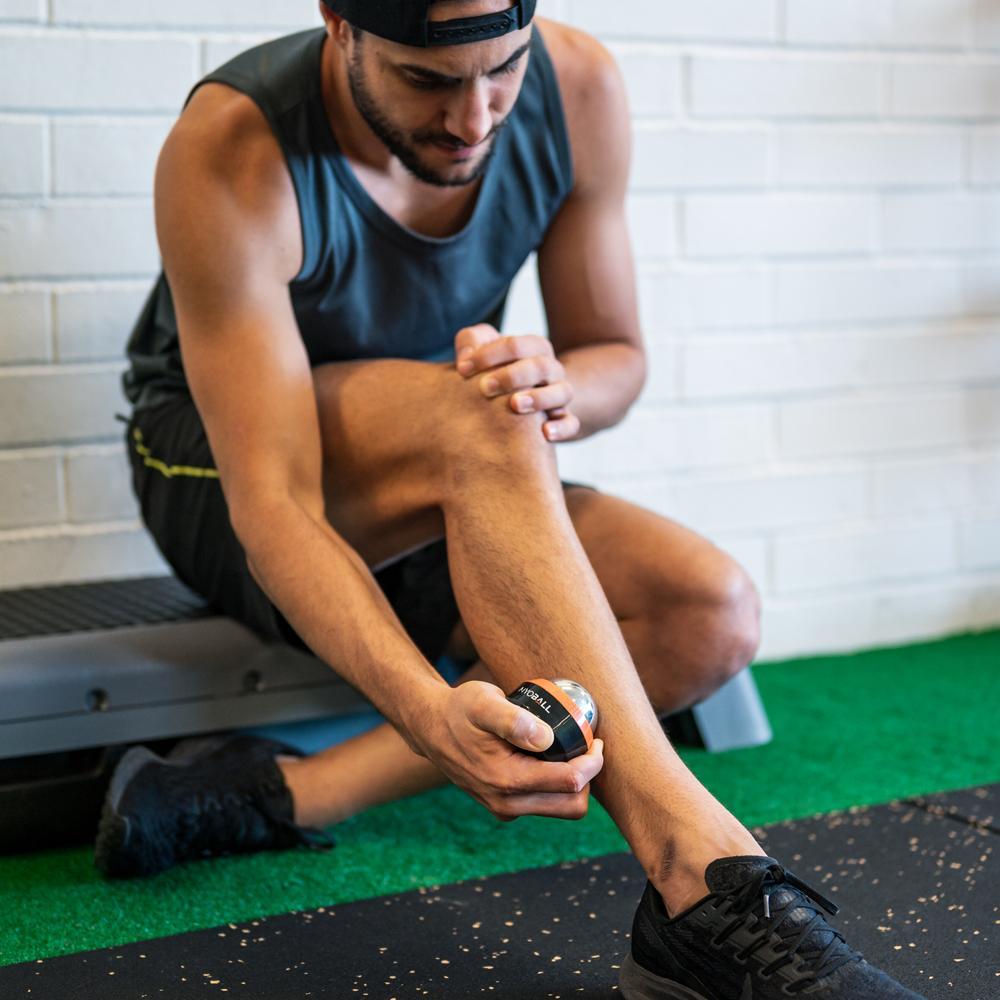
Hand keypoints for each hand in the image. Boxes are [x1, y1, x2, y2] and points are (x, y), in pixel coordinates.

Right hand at [415, 680, 604, 821]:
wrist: (431, 728)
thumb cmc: (460, 710)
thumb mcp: (483, 703)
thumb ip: (513, 720)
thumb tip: (546, 737)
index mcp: (507, 781)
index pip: (570, 783)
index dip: (592, 762)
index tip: (595, 738)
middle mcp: (507, 803)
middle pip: (572, 806)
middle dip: (588, 778)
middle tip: (588, 745)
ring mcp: (506, 809)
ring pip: (561, 809)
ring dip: (574, 783)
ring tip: (572, 749)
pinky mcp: (505, 807)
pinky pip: (545, 804)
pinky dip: (557, 786)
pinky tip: (551, 757)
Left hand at [454, 325, 580, 442]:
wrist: (520, 402)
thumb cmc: (496, 372)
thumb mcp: (484, 353)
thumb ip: (471, 342)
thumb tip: (465, 358)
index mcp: (534, 349)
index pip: (517, 345)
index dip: (489, 354)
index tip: (462, 369)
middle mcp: (551, 370)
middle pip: (541, 366)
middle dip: (512, 375)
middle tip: (485, 388)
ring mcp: (559, 395)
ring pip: (562, 392)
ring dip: (539, 398)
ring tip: (514, 405)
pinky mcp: (563, 420)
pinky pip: (571, 423)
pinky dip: (561, 427)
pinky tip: (544, 433)